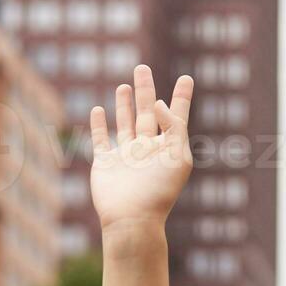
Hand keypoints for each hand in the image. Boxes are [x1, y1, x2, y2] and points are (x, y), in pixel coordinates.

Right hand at [87, 64, 193, 233]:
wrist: (132, 218)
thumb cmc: (159, 190)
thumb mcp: (177, 155)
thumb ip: (173, 127)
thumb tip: (159, 103)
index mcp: (168, 148)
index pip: (177, 116)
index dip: (181, 97)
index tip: (187, 78)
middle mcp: (148, 149)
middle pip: (147, 112)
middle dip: (146, 90)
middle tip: (142, 68)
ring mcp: (126, 156)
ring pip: (125, 123)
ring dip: (125, 105)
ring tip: (124, 85)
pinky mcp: (105, 163)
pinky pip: (101, 139)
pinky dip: (98, 125)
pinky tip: (98, 110)